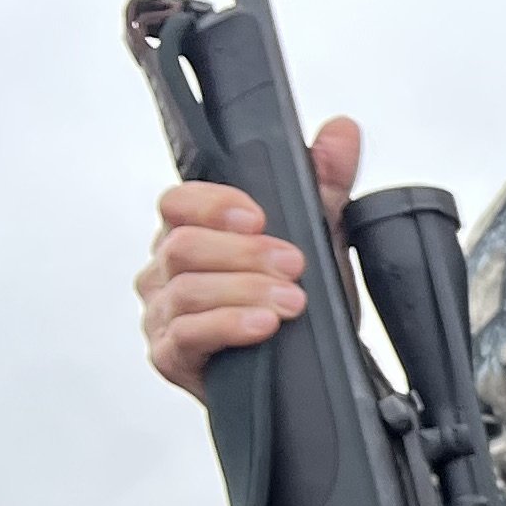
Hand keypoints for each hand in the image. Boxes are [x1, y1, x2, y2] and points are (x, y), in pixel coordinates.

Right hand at [138, 115, 359, 395]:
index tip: (259, 217)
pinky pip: (185, 335)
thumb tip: (342, 129)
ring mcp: (163, 314)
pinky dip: (227, 327)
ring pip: (187, 290)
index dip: (213, 205)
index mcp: (190, 233)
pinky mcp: (170, 357)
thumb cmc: (298, 300)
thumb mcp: (321, 239)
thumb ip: (325, 182)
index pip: (178, 203)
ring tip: (291, 302)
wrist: (309, 376)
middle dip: (246, 255)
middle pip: (184, 246)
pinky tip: (261, 327)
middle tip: (295, 265)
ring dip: (244, 292)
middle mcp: (166, 271)